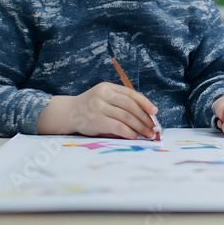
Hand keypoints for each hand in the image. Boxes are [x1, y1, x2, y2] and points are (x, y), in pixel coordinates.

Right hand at [37, 82, 158, 139]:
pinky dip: (129, 132)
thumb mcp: (105, 98)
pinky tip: (134, 137)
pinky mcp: (96, 120)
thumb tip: (145, 116)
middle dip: (145, 118)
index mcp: (108, 87)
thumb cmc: (91, 107)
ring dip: (140, 127)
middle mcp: (104, 95)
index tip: (155, 112)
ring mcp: (99, 107)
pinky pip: (118, 126)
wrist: (68, 113)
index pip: (131, 94)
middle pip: (131, 106)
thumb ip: (121, 103)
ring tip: (147, 134)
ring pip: (126, 117)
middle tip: (153, 128)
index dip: (145, 103)